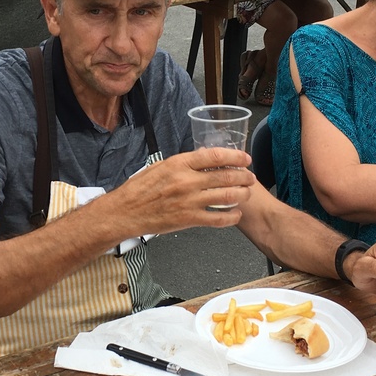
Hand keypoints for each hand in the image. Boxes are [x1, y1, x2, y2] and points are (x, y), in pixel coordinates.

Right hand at [102, 149, 256, 234]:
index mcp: (179, 164)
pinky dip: (231, 217)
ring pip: (226, 197)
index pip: (215, 156)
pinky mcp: (189, 219)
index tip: (245, 159)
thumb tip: (203, 160)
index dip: (235, 157)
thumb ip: (183, 164)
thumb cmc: (139, 189)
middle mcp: (187, 181)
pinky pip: (218, 218)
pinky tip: (235, 214)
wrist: (125, 212)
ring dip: (241, 195)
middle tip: (250, 177)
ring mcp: (189, 201)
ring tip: (246, 194)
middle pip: (226, 176)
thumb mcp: (160, 167)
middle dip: (244, 177)